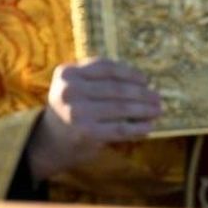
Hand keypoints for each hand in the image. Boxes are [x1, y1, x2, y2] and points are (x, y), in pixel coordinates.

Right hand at [27, 58, 161, 180]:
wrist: (50, 140)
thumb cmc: (70, 108)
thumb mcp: (74, 86)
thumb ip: (97, 78)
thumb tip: (142, 80)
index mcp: (66, 73)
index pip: (105, 68)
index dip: (129, 73)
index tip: (145, 79)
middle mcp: (70, 90)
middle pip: (115, 88)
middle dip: (141, 93)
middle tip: (157, 97)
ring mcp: (77, 112)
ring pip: (120, 107)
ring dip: (144, 109)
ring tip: (157, 110)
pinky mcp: (86, 132)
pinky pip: (120, 128)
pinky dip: (137, 128)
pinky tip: (149, 126)